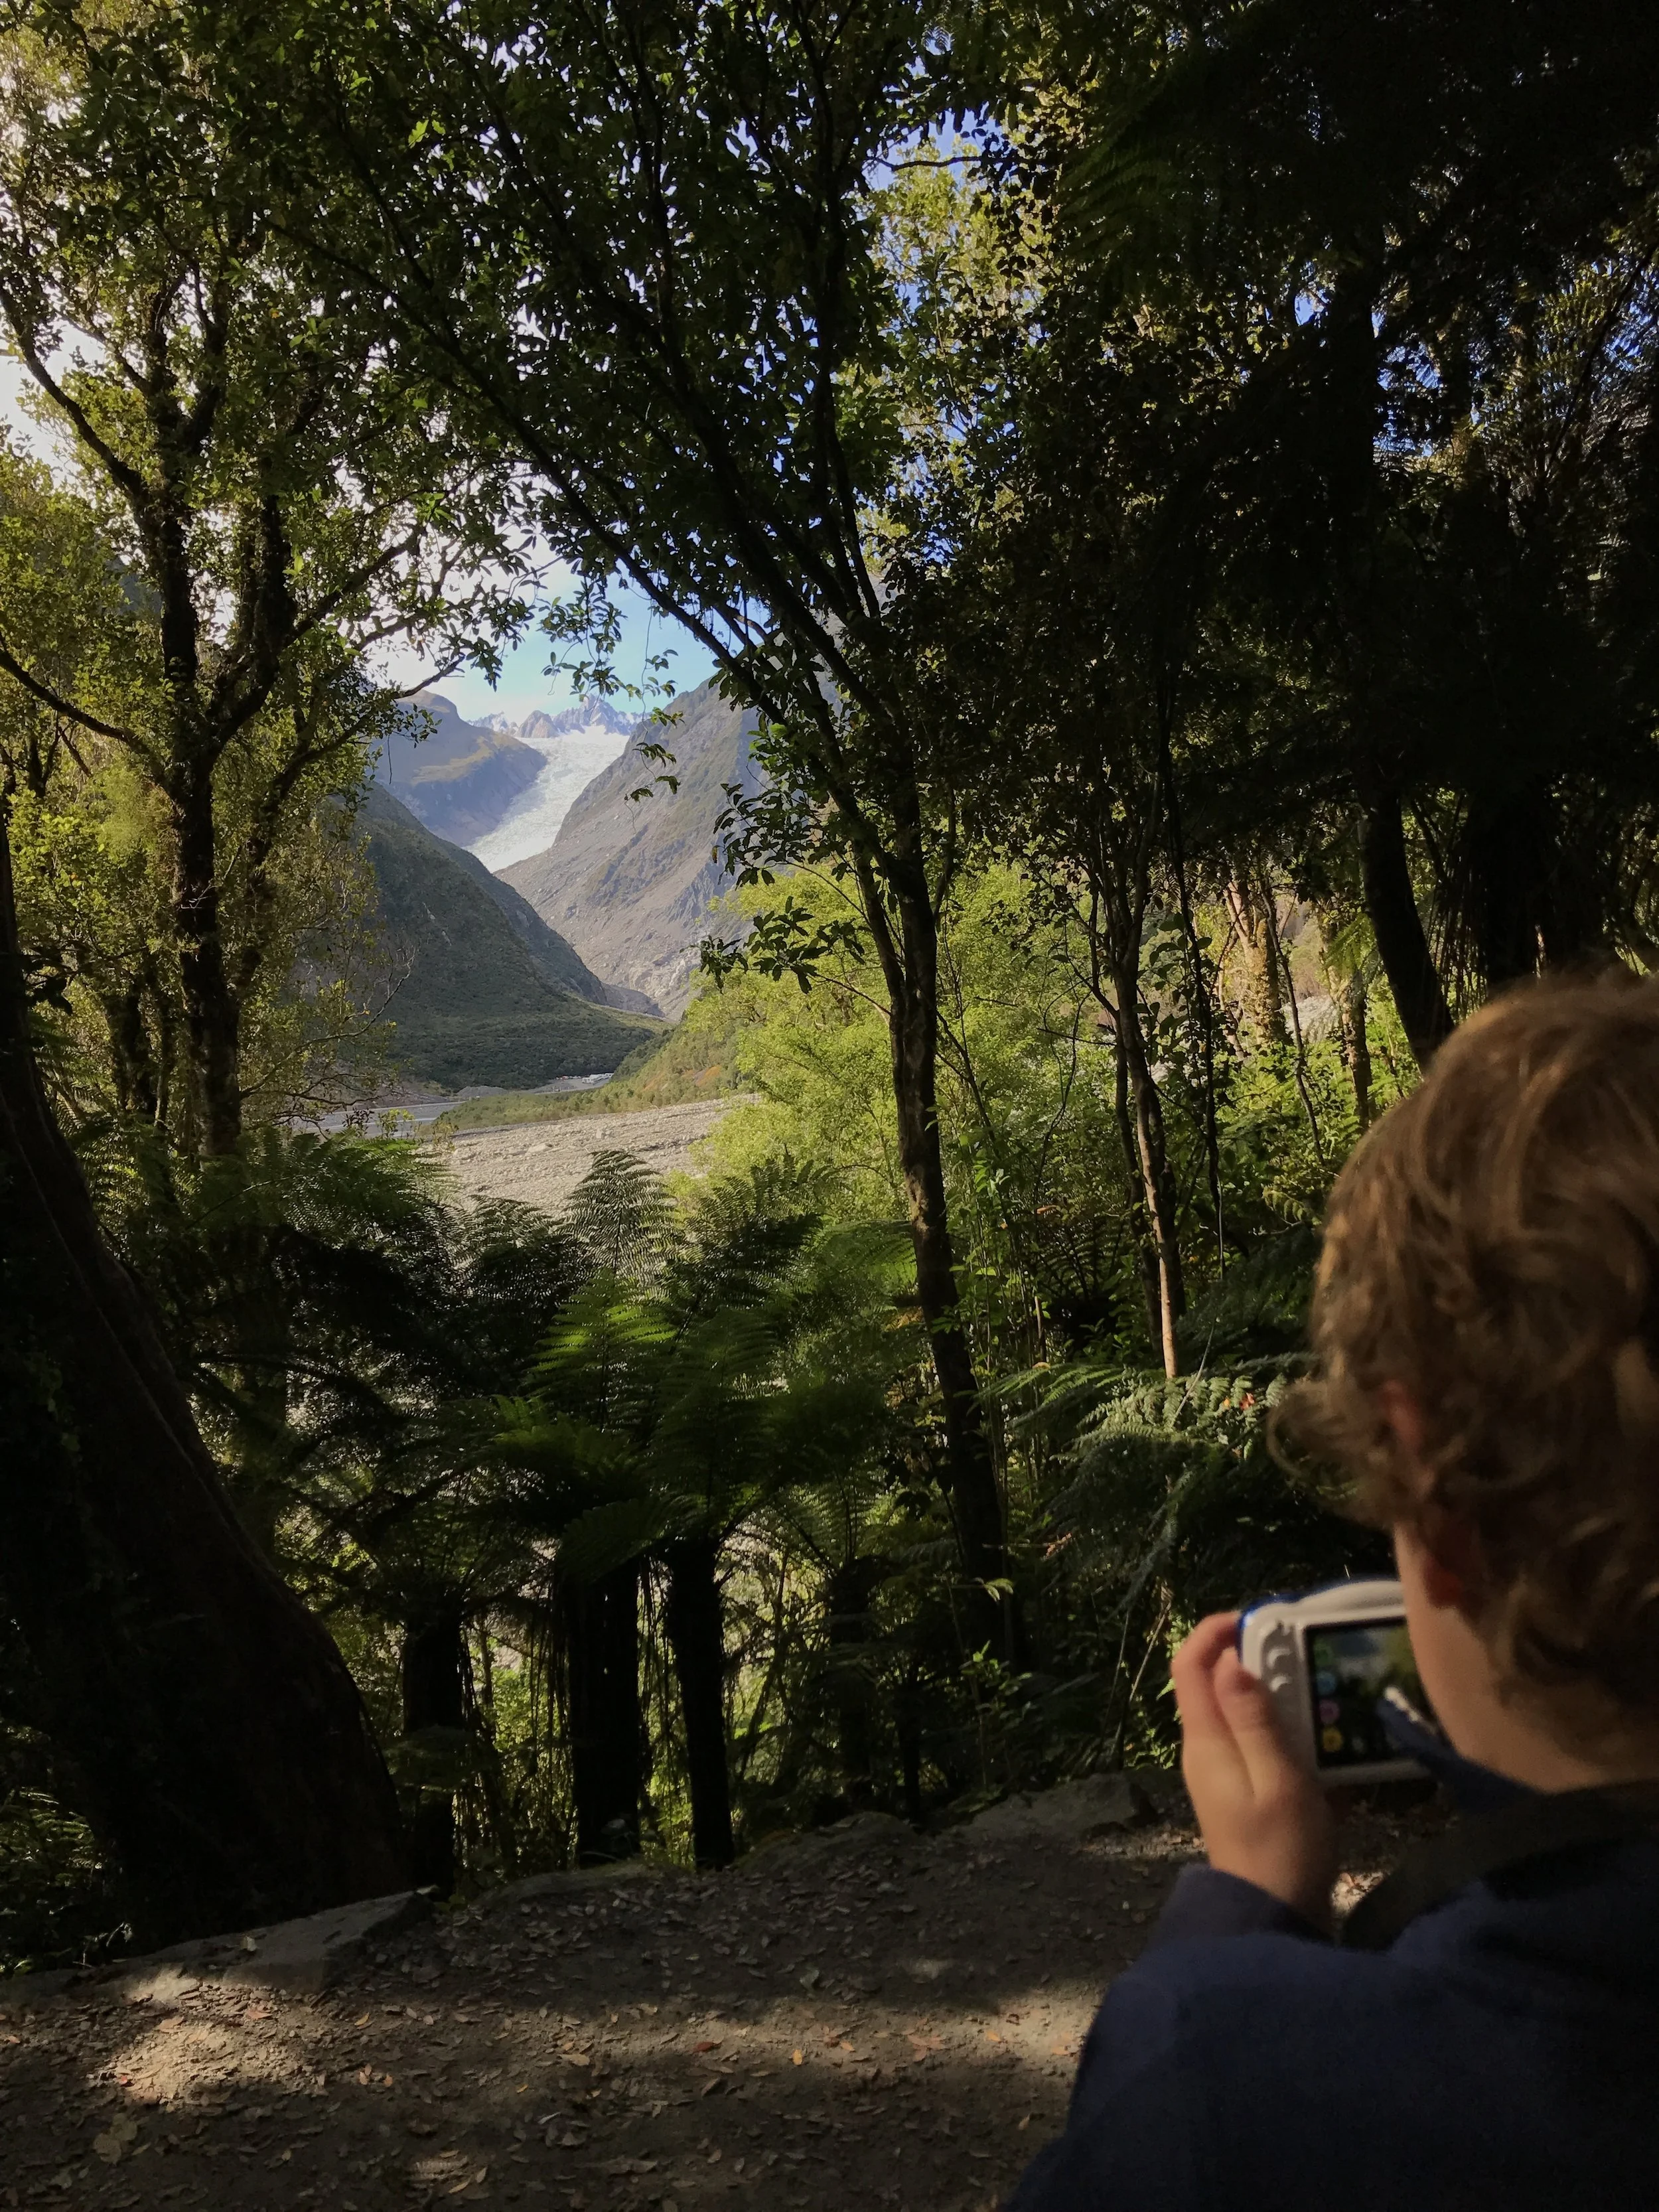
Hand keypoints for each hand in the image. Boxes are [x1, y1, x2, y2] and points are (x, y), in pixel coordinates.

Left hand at [1172, 1613, 1337, 1930]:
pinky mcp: (1248, 1794)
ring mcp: (1225, 1773)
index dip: (1215, 1630)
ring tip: (1326, 1691)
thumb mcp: (1278, 1780)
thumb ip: (1255, 1720)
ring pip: (1244, 1713)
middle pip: (1217, 1683)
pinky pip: (1263, 1746)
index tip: (1261, 1619)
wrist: (1273, 1923)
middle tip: (1307, 1653)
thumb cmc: (1280, 1851)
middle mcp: (1207, 1750)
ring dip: (1281, 1697)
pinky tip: (1331, 1745)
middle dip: (1257, 1658)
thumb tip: (1231, 1660)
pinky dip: (1292, 1735)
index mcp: (1206, 1741)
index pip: (1189, 1665)